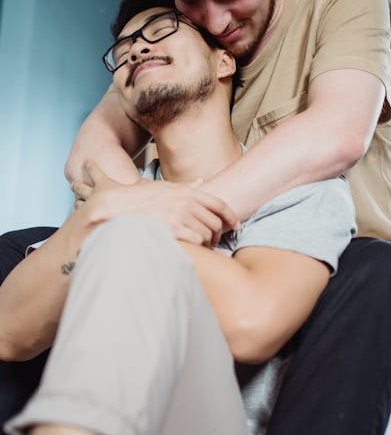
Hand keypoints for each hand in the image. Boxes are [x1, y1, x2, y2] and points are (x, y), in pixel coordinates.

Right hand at [71, 160, 239, 245]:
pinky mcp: (173, 229)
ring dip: (209, 244)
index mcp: (185, 191)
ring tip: (202, 249)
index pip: (218, 204)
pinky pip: (199, 241)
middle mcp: (185, 201)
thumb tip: (201, 182)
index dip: (231, 216)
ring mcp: (180, 215)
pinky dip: (201, 249)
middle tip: (215, 242)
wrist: (110, 211)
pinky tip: (194, 252)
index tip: (235, 226)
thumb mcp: (161, 188)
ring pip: (209, 233)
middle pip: (216, 221)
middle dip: (218, 234)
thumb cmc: (135, 201)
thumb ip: (184, 187)